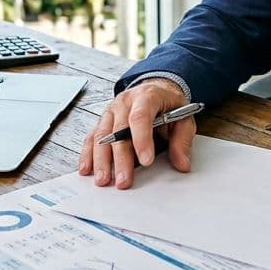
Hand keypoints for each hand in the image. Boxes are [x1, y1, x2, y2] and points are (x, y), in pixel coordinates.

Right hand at [78, 79, 194, 188]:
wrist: (156, 89)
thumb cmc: (168, 104)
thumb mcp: (183, 117)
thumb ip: (182, 140)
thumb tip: (182, 164)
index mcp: (147, 96)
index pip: (140, 117)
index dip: (142, 139)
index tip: (146, 161)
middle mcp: (125, 102)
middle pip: (119, 131)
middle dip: (120, 158)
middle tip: (123, 180)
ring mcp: (111, 111)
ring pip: (102, 136)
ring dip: (101, 160)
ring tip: (103, 180)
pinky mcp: (103, 121)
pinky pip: (92, 137)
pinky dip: (88, 154)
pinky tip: (87, 169)